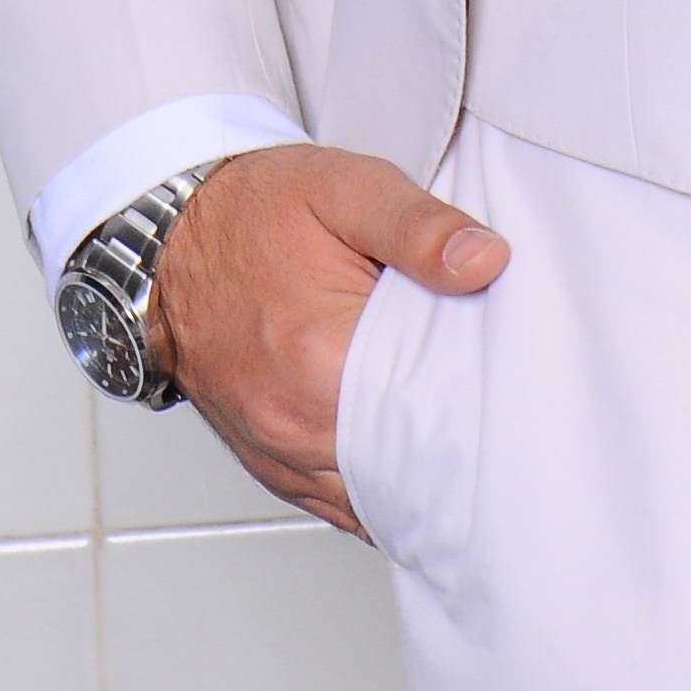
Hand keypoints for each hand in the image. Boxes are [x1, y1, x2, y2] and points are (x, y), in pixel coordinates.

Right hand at [142, 144, 507, 533]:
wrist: (170, 236)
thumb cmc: (255, 210)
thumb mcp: (346, 188)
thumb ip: (420, 226)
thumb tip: (487, 259)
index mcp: (321, 360)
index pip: (429, 417)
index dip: (479, 409)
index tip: (520, 392)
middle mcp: (293, 423)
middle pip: (404, 470)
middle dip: (454, 453)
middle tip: (505, 423)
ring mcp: (275, 451)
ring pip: (371, 499)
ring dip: (415, 478)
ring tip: (462, 442)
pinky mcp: (267, 460)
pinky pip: (335, 502)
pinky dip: (376, 489)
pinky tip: (410, 462)